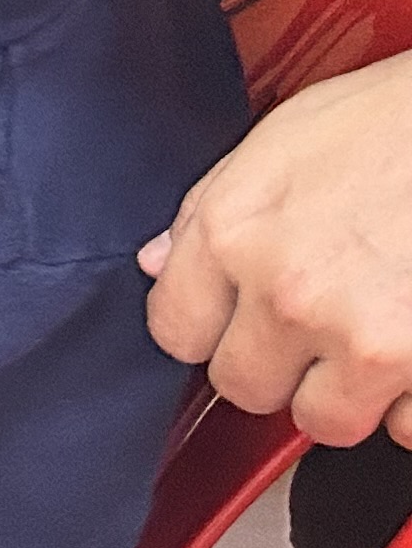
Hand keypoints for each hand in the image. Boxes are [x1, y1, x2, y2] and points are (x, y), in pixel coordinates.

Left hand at [143, 50, 411, 446]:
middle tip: (316, 326)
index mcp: (236, 232)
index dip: (207, 327)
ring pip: (323, 419)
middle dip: (275, 366)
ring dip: (346, 391)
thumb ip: (211, 211)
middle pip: (243, 387)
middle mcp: (290, 294)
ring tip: (375, 335)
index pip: (175, 332)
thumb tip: (161, 263)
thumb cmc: (397, 120)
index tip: (233, 320)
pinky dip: (410, 402)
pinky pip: (404, 427)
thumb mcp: (282, 141)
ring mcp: (364, 339)